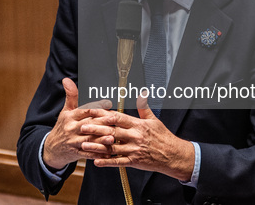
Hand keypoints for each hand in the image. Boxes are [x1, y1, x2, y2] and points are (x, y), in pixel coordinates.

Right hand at [42, 78, 114, 169]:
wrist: (52, 148)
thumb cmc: (63, 126)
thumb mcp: (66, 111)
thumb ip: (71, 95)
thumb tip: (66, 79)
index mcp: (70, 117)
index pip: (84, 110)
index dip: (96, 107)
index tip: (108, 104)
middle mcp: (71, 129)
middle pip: (88, 125)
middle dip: (102, 123)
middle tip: (114, 120)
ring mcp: (73, 142)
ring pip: (89, 140)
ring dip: (101, 140)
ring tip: (112, 138)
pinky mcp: (76, 153)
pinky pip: (88, 154)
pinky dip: (98, 153)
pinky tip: (108, 153)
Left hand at [80, 93, 194, 180]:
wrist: (172, 155)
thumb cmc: (163, 137)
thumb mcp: (154, 120)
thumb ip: (144, 107)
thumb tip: (142, 93)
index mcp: (137, 125)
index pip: (117, 117)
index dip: (103, 114)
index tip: (91, 111)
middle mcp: (134, 137)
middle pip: (112, 131)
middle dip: (96, 129)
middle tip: (82, 127)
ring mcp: (133, 150)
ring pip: (112, 148)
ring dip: (97, 147)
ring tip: (83, 145)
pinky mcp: (134, 162)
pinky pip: (118, 162)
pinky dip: (107, 162)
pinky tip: (96, 161)